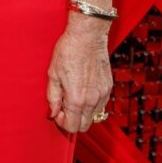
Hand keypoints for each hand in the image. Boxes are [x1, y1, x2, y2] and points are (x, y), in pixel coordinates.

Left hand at [47, 17, 112, 132]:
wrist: (87, 35)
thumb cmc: (68, 50)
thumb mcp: (53, 73)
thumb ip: (52, 97)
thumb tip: (53, 112)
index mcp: (77, 99)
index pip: (72, 126)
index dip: (62, 122)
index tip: (57, 112)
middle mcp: (92, 100)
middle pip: (84, 126)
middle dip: (72, 120)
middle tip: (64, 105)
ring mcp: (102, 94)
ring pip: (93, 116)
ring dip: (82, 112)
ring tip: (73, 94)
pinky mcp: (108, 87)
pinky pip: (101, 105)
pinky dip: (91, 103)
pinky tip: (83, 89)